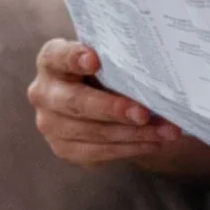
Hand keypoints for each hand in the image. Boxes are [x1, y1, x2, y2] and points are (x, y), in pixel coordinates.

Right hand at [27, 39, 184, 166]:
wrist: (99, 101)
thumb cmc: (106, 72)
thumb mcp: (108, 59)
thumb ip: (117, 59)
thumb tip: (156, 67)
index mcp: (51, 60)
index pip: (58, 56)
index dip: (74, 58)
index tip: (94, 60)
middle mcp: (44, 92)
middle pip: (76, 102)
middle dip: (113, 109)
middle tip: (144, 113)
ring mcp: (50, 124)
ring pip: (93, 132)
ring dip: (134, 134)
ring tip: (166, 131)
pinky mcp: (64, 149)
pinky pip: (99, 152)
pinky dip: (130, 148)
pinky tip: (154, 143)